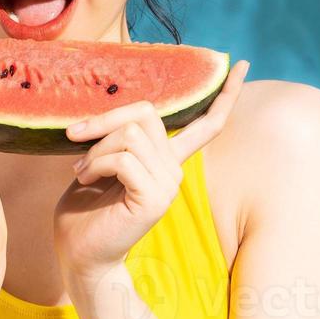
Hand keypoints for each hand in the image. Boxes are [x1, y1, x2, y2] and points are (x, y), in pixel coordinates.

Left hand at [53, 60, 248, 278]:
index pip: (207, 123)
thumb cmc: (84, 210)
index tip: (243, 64)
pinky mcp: (154, 199)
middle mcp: (174, 169)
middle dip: (105, 119)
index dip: (225, 94)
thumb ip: (119, 136)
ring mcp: (168, 184)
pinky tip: (86, 179)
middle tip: (76, 137)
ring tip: (82, 170)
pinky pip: (124, 159)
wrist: (79, 254)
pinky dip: (96, 164)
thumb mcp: (102, 161)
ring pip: (131, 135)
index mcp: (167, 159)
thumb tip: (117, 110)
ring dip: (95, 149)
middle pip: (148, 113)